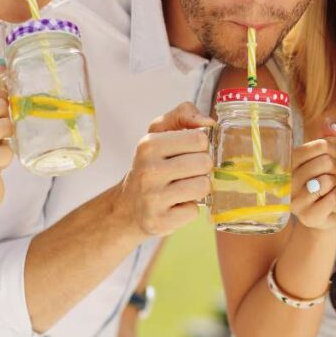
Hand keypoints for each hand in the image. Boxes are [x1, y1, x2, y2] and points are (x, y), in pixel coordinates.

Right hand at [114, 102, 214, 240]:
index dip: (199, 146)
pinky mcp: (159, 221)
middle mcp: (148, 171)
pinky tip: (174, 206)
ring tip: (181, 188)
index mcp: (149, 145)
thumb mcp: (159, 133)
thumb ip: (184, 115)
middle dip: (201, 168)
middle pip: (205, 162)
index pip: (199, 138)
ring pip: (203, 186)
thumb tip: (209, 122)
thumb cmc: (151, 166)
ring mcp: (152, 198)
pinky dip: (188, 209)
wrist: (126, 208)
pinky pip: (194, 211)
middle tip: (184, 173)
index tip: (186, 153)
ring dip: (197, 189)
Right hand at [290, 122, 335, 231]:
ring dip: (335, 184)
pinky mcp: (309, 217)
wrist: (323, 215)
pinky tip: (329, 201)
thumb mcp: (320, 162)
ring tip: (328, 189)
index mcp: (289, 164)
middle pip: (325, 162)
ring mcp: (296, 201)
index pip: (317, 146)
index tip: (331, 158)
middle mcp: (288, 182)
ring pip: (328, 180)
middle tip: (330, 177)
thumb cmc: (321, 184)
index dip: (332, 150)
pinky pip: (333, 197)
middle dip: (335, 169)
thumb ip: (327, 143)